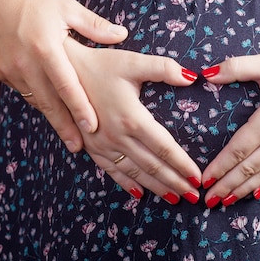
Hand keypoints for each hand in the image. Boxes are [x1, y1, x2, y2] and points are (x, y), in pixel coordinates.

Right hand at [0, 0, 127, 151]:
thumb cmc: (34, 0)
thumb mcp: (66, 7)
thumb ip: (94, 25)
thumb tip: (122, 35)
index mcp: (45, 46)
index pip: (66, 84)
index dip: (79, 107)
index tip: (92, 126)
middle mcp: (25, 63)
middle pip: (49, 102)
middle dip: (65, 126)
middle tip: (80, 147)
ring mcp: (9, 70)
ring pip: (36, 100)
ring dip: (52, 118)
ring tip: (69, 136)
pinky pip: (23, 92)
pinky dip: (38, 102)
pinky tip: (51, 112)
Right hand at [65, 39, 202, 203]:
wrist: (61, 72)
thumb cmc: (100, 64)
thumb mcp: (133, 62)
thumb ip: (164, 68)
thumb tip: (192, 77)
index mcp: (131, 118)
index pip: (164, 148)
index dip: (183, 165)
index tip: (198, 178)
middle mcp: (117, 136)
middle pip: (152, 166)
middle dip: (176, 183)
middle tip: (194, 196)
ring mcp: (102, 145)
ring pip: (135, 173)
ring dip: (156, 188)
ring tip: (175, 199)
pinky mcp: (90, 146)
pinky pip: (112, 171)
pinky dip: (128, 184)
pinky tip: (140, 194)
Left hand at [201, 0, 259, 206]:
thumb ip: (234, 68)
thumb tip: (205, 74)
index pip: (238, 149)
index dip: (220, 167)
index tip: (203, 179)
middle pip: (249, 168)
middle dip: (226, 186)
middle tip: (207, 200)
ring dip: (243, 190)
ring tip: (224, 202)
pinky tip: (254, 195)